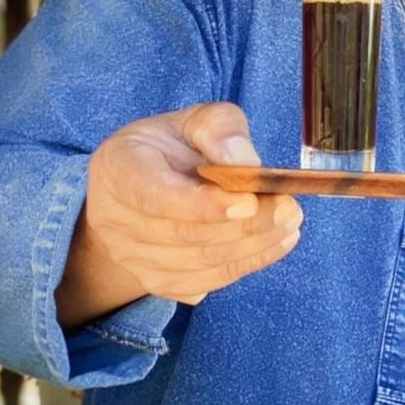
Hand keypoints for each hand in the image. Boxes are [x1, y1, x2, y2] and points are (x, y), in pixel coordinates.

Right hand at [56, 103, 301, 326]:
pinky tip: (276, 242)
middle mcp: (115, 220)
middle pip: (183, 235)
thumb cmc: (171, 149)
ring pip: (199, 264)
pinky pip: (206, 283)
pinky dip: (247, 265)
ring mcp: (132, 258)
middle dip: (244, 224)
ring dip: (253, 247)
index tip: (249, 200)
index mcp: (118, 168)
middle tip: (288, 206)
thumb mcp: (192, 121)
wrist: (142, 189)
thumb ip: (219, 128)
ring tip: (289, 222)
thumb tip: (246, 163)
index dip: (202, 204)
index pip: (154, 195)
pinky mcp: (157, 282)